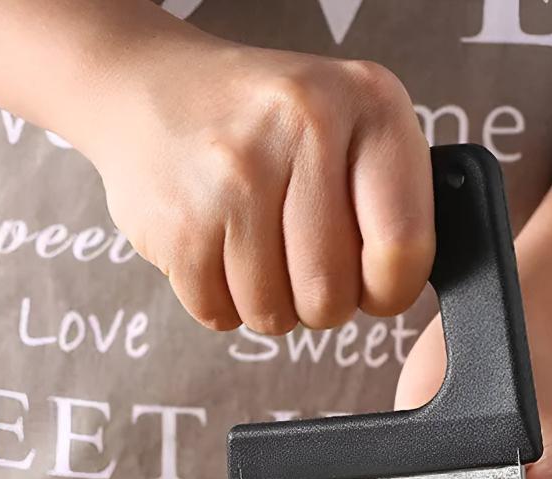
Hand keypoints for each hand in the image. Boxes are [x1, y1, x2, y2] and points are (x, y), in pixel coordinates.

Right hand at [75, 31, 432, 333]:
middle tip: (302, 267)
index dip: (390, 290)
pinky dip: (220, 301)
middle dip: (320, 303)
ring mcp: (234, 177)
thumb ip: (389, 195)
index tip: (374, 287)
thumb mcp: (347, 122)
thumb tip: (402, 285)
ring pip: (273, 314)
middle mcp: (303, 129)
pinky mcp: (181, 225)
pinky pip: (219, 314)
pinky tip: (216, 248)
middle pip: (331, 295)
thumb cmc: (262, 120)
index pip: (404, 246)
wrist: (147, 90)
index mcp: (368, 102)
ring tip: (254, 250)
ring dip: (267, 303)